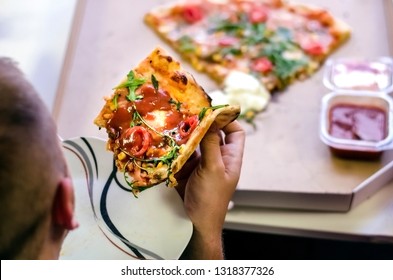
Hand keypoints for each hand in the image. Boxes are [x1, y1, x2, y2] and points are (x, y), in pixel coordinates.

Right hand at [176, 120, 244, 258]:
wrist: (194, 224)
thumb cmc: (211, 199)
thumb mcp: (213, 169)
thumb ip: (211, 144)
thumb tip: (211, 119)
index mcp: (230, 157)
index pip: (235, 132)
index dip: (227, 120)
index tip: (212, 111)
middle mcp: (217, 158)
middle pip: (213, 134)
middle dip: (202, 124)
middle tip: (188, 111)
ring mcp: (201, 163)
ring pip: (195, 142)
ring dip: (187, 134)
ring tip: (176, 122)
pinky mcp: (185, 169)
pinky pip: (182, 153)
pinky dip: (176, 146)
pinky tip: (168, 139)